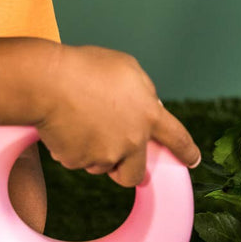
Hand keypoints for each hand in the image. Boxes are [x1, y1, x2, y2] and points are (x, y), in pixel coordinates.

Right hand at [34, 44, 200, 186]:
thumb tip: (146, 108)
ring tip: (79, 121)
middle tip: (114, 159)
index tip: (192, 161)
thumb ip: (143, 92)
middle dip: (125, 171)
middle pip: (134, 173)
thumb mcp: (127, 69)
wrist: (48, 81)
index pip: (176, 138)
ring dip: (93, 152)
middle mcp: (131, 140)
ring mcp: (104, 155)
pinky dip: (69, 148)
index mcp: (148, 115)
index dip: (186, 151)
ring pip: (100, 165)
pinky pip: (75, 160)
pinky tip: (63, 124)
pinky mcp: (77, 161)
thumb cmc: (86, 68)